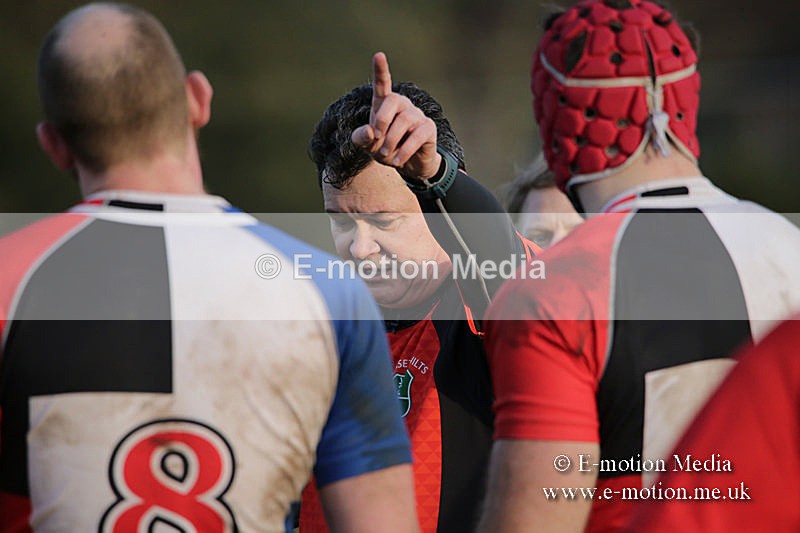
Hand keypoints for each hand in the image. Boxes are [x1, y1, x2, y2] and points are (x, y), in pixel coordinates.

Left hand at [351, 52, 441, 179]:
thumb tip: (371, 131)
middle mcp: (402, 105)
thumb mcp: (367, 146)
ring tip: (386, 156)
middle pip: (392, 100)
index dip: (380, 70)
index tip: (379, 55)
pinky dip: (404, 150)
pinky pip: (417, 136)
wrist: (408, 166)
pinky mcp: (428, 128)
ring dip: (391, 142)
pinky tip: (398, 161)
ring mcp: (417, 115)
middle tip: (376, 140)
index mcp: (385, 105)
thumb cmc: (386, 149)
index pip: (383, 84)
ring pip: (404, 121)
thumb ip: (361, 138)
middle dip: (381, 121)